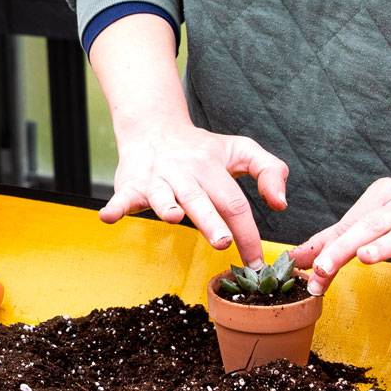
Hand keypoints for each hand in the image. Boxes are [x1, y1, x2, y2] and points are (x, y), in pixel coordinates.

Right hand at [102, 121, 288, 266]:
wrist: (153, 128)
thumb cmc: (202, 149)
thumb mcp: (240, 150)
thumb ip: (269, 170)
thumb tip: (281, 204)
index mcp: (212, 167)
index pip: (234, 202)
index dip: (248, 233)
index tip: (256, 263)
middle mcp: (184, 173)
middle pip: (200, 199)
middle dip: (211, 221)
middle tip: (223, 242)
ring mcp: (157, 179)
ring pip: (163, 195)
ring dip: (166, 206)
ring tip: (173, 217)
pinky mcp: (131, 184)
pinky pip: (122, 196)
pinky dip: (116, 206)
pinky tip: (109, 216)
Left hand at [291, 173, 390, 294]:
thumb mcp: (374, 213)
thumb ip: (337, 236)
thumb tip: (299, 257)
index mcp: (381, 195)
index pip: (350, 224)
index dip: (328, 247)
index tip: (307, 268)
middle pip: (371, 225)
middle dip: (345, 246)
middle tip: (323, 267)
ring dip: (384, 245)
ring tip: (363, 258)